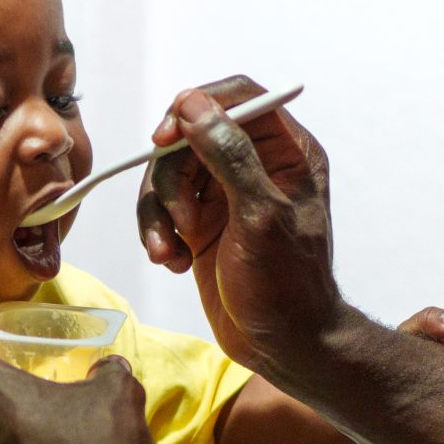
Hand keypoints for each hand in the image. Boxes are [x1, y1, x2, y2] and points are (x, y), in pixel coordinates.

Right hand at [137, 78, 339, 374]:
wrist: (281, 345)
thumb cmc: (286, 285)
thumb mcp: (260, 215)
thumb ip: (228, 155)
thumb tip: (193, 105)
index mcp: (286, 151)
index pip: (237, 98)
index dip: (195, 108)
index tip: (164, 139)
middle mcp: (254, 165)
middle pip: (189, 136)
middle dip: (170, 178)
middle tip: (180, 220)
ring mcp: (224, 195)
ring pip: (168, 174)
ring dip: (158, 212)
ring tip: (168, 251)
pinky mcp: (199, 224)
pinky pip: (161, 209)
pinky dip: (157, 233)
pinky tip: (169, 261)